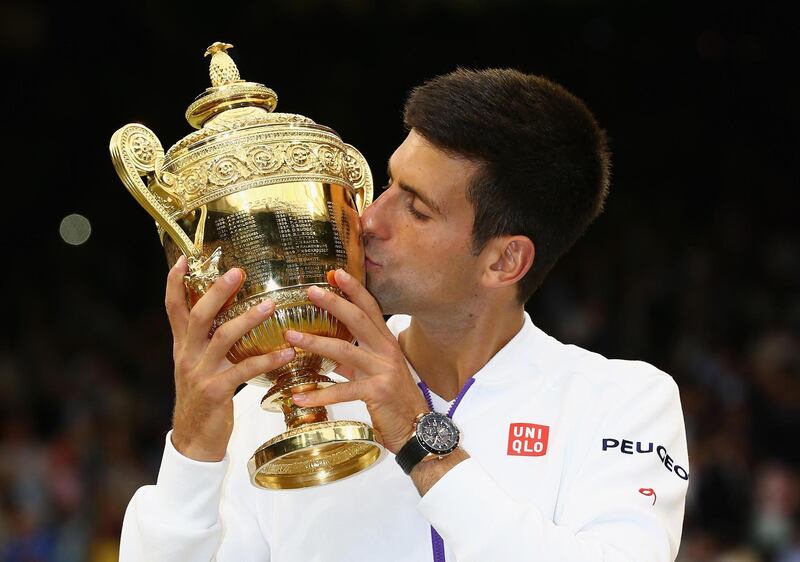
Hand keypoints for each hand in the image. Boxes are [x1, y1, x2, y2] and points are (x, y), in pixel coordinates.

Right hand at [166, 256, 295, 460]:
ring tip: (271, 306)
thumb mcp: (197, 366)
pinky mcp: (216, 391)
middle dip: (217, 292)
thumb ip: (208, 342)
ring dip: (248, 320)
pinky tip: (288, 352)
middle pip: (199, 316)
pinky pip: (245, 371)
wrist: (193, 440)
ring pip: (222, 338)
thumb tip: (230, 314)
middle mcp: (187, 355)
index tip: (183, 259)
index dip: (175, 283)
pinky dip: (268, 360)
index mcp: (182, 346)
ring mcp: (200, 373)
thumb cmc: (203, 398)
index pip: (173, 308)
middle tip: (238, 271)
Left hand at [287, 269, 428, 453]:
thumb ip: (352, 361)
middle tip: (311, 290)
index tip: (336, 273)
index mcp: (386, 343)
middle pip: (359, 319)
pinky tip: (299, 398)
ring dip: (315, 342)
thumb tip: (326, 352)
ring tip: (291, 337)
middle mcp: (387, 351)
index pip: (371, 308)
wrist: (415, 428)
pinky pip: (343, 390)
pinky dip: (319, 394)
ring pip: (345, 350)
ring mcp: (383, 370)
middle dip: (334, 303)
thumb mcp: (373, 374)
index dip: (354, 289)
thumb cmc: (394, 400)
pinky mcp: (377, 392)